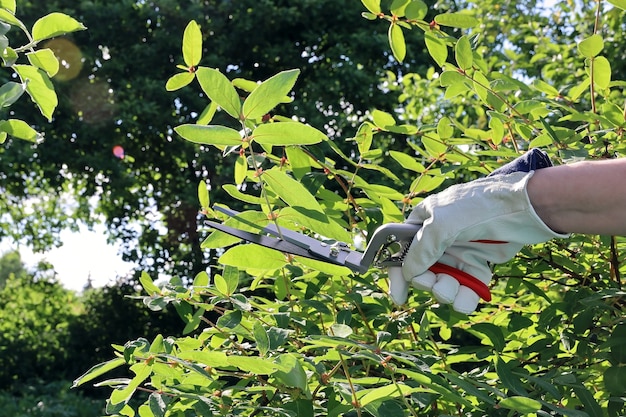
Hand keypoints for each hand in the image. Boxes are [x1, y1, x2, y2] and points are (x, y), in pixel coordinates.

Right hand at [392, 171, 567, 313]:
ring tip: (455, 292)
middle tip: (437, 284)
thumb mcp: (441, 225)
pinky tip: (469, 299)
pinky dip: (466, 297)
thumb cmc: (479, 208)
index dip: (398, 273)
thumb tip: (409, 274)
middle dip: (428, 283)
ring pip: (443, 283)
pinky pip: (466, 288)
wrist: (525, 208)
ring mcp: (459, 252)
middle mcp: (439, 238)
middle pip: (422, 271)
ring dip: (447, 292)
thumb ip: (420, 251)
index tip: (399, 296)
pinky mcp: (479, 264)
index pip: (402, 249)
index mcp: (423, 222)